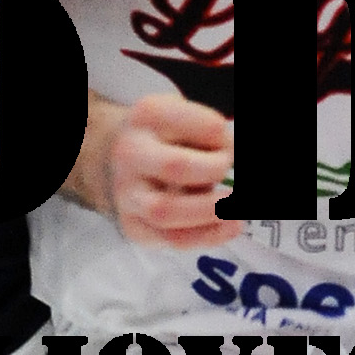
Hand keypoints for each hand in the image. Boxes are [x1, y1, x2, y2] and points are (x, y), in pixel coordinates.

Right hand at [90, 92, 243, 247]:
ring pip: (166, 211)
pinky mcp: (133, 225)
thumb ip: (215, 136)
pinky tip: (231, 226)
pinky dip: (208, 236)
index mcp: (150, 115)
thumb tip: (237, 161)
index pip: (201, 126)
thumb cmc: (166, 138)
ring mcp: (127, 192)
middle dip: (215, 173)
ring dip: (211, 212)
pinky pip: (171, 239)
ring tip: (238, 210)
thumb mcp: (187, 119)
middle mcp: (131, 153)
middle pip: (176, 167)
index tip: (233, 148)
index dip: (226, 140)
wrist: (117, 158)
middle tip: (230, 174)